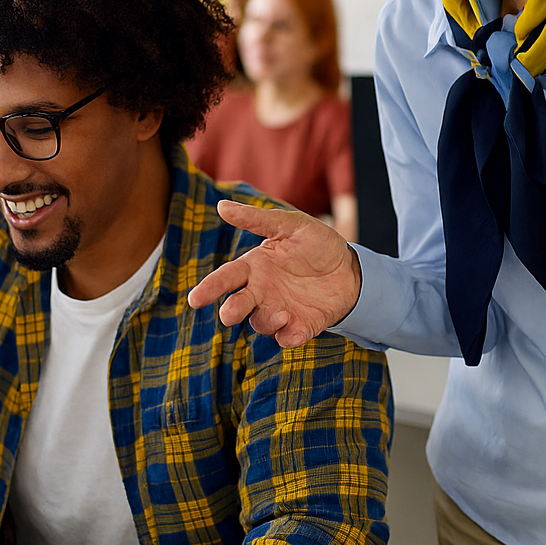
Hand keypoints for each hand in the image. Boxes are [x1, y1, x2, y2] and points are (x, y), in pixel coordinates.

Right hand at [185, 201, 360, 348]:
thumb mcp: (290, 225)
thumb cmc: (317, 244)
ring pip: (260, 324)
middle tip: (229, 314)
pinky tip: (295, 329)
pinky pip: (287, 338)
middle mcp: (261, 292)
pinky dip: (288, 337)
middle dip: (231, 311)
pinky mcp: (300, 327)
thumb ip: (257, 219)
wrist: (351, 268)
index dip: (209, 288)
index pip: (226, 278)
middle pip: (237, 305)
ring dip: (266, 322)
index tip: (194, 299)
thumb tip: (221, 206)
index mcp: (255, 267)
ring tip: (281, 314)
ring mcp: (279, 311)